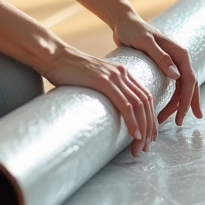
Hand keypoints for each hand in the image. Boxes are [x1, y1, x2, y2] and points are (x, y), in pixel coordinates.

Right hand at [39, 44, 157, 155]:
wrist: (54, 57)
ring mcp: (114, 76)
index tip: (149, 135)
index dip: (151, 117)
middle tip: (146, 147)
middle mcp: (122, 73)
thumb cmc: (69, 71)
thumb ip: (104, 90)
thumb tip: (106, 111)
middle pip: (146, 102)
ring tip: (140, 146)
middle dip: (150, 127)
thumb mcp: (94, 79)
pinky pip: (125, 104)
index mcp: (122, 72)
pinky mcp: (103, 82)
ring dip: (143, 128)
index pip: (146, 96)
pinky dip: (132, 121)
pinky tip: (135, 134)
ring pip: (138, 105)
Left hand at [113, 16, 202, 128]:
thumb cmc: (132, 30)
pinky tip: (165, 108)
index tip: (181, 117)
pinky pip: (172, 85)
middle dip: (187, 105)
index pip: (189, 80)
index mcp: (179, 52)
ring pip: (181, 87)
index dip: (186, 100)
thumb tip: (177, 76)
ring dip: (176, 104)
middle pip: (189, 86)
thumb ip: (161, 57)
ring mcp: (172, 62)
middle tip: (181, 123)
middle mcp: (178, 57)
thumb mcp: (145, 41)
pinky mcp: (163, 66)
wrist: (123, 21)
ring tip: (164, 120)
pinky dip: (170, 98)